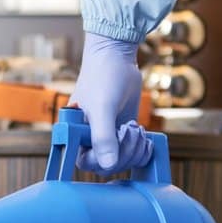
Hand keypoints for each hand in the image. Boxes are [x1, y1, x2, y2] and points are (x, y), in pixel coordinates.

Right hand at [69, 33, 152, 173]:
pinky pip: (132, 153)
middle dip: (124, 152)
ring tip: (136, 128)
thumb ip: (102, 137)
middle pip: (107, 165)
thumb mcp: (103, 108)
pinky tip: (145, 137)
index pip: (87, 163)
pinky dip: (142, 149)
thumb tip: (108, 165)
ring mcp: (107, 136)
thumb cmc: (103, 78)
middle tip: (131, 129)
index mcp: (75, 134)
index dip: (104, 159)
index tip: (118, 137)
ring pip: (121, 160)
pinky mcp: (122, 132)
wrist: (116, 57)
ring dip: (134, 149)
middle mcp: (89, 137)